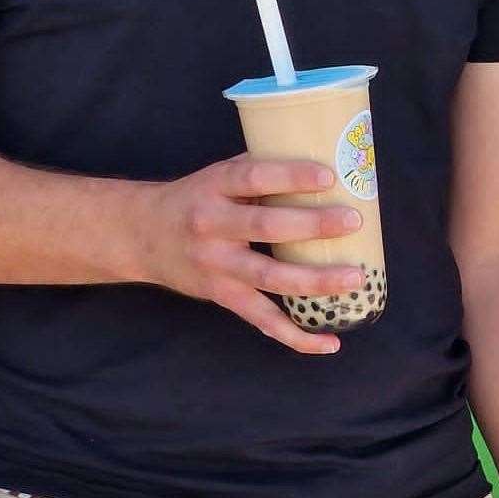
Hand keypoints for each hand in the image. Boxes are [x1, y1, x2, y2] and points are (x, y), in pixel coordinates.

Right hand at [138, 155, 365, 353]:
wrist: (143, 234)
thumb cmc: (198, 196)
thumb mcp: (220, 173)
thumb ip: (262, 167)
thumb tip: (325, 155)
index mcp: (216, 187)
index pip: (255, 178)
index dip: (291, 177)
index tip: (328, 177)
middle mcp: (212, 226)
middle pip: (266, 228)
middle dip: (313, 226)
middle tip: (353, 221)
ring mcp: (216, 266)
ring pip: (269, 278)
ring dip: (315, 281)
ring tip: (355, 277)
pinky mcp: (221, 296)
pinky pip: (262, 319)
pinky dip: (296, 335)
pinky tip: (329, 342)